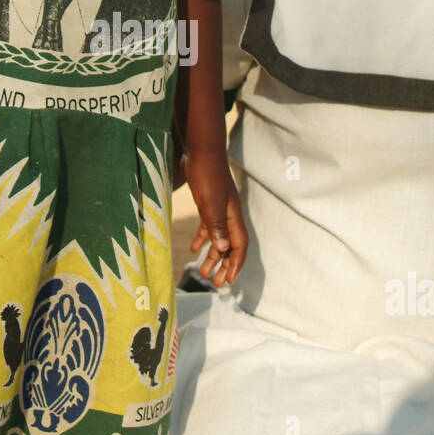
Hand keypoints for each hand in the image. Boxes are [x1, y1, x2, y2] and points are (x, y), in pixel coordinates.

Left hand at [183, 149, 247, 286]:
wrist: (200, 151)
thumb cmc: (206, 175)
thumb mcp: (210, 202)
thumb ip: (216, 224)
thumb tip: (223, 249)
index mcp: (233, 216)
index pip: (239, 246)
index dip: (235, 264)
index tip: (229, 281)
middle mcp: (229, 215)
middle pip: (230, 246)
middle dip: (224, 265)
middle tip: (216, 283)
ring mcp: (219, 210)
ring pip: (218, 238)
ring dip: (212, 256)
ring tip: (203, 272)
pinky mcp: (208, 204)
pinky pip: (208, 227)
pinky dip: (203, 239)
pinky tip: (194, 249)